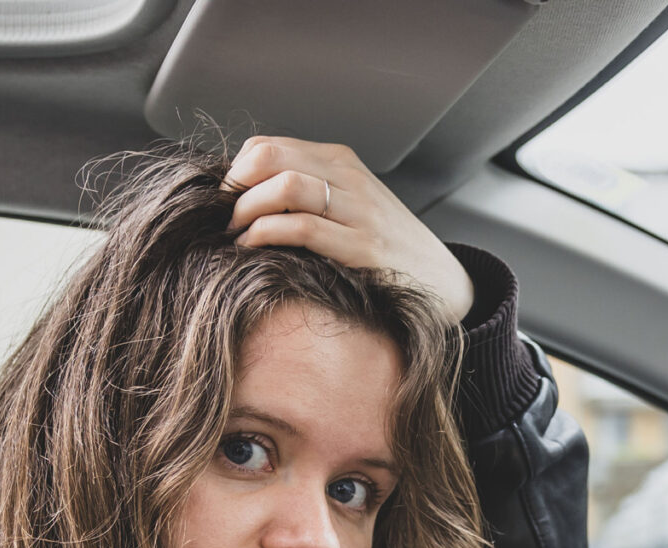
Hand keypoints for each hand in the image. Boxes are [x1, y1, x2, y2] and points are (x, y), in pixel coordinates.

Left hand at [226, 137, 475, 326]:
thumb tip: (243, 200)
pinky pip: (302, 227)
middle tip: (224, 218)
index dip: (235, 172)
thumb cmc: (387, 251)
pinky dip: (265, 235)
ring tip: (236, 235)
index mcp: (341, 162)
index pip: (268, 146)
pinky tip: (254, 249)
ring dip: (246, 211)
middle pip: (270, 157)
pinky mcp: (363, 247)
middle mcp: (350, 177)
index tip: (225, 203)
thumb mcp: (348, 207)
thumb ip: (307, 196)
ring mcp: (359, 211)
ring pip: (284, 186)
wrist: (443, 283)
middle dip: (235, 187)